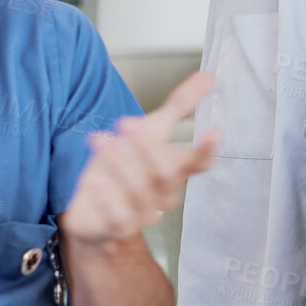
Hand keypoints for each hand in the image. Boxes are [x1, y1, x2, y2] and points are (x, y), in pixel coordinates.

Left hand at [60, 72, 219, 244]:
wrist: (92, 209)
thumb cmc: (125, 166)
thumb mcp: (151, 131)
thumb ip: (180, 106)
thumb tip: (208, 76)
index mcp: (175, 170)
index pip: (199, 163)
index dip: (206, 150)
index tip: (213, 131)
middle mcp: (163, 194)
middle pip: (167, 175)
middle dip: (147, 149)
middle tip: (126, 124)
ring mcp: (143, 214)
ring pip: (139, 192)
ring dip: (120, 165)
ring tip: (99, 141)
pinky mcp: (118, 228)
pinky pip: (118, 218)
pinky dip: (108, 200)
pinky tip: (95, 182)